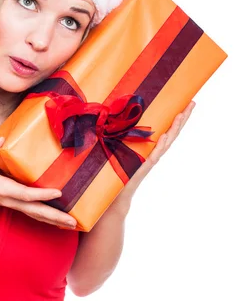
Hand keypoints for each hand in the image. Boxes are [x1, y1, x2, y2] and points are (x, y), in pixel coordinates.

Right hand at [0, 137, 77, 229]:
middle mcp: (11, 200)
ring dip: (55, 220)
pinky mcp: (18, 205)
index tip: (58, 192)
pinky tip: (62, 222)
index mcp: (3, 188)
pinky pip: (35, 214)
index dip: (41, 195)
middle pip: (35, 211)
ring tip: (73, 224)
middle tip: (72, 221)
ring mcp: (15, 205)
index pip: (25, 194)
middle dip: (54, 216)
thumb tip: (1, 140)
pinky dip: (49, 219)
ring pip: (37, 215)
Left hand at [108, 100, 196, 215]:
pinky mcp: (142, 168)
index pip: (166, 129)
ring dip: (174, 129)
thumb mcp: (118, 151)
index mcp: (149, 148)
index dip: (176, 117)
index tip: (186, 102)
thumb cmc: (115, 174)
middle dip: (182, 119)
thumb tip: (109, 117)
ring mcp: (149, 161)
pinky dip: (160, 146)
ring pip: (166, 143)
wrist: (114, 197)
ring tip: (182, 115)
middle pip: (171, 133)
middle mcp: (152, 153)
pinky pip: (153, 156)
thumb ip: (118, 137)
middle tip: (192, 103)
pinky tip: (165, 136)